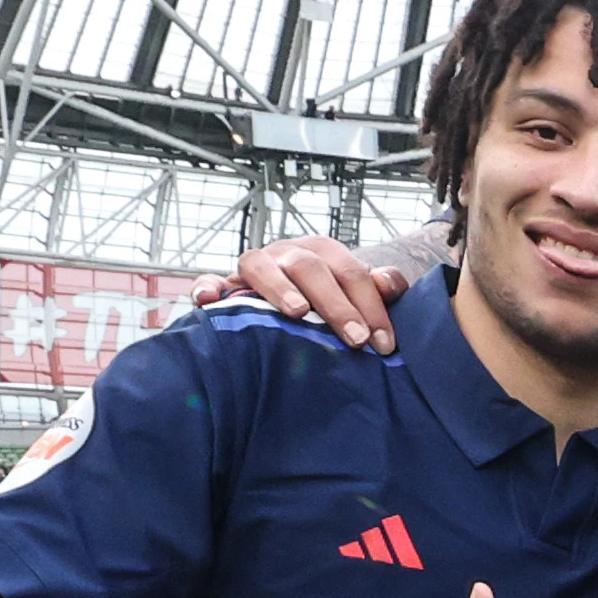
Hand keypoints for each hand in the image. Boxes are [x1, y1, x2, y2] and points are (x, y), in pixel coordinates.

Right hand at [209, 235, 401, 352]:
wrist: (288, 299)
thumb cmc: (328, 302)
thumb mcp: (356, 293)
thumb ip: (379, 287)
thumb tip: (389, 283)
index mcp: (322, 252)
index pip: (351, 273)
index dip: (371, 306)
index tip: (383, 344)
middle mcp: (287, 254)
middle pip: (311, 268)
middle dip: (335, 304)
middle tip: (355, 339)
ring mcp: (255, 266)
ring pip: (261, 266)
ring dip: (280, 288)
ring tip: (298, 313)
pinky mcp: (225, 284)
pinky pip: (211, 281)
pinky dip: (208, 287)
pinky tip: (208, 301)